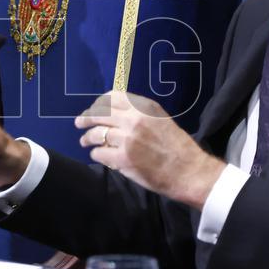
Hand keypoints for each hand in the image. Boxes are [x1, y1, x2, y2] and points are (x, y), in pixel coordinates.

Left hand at [75, 91, 224, 208]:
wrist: (189, 171)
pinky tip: (100, 156)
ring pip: (96, 134)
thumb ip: (139, 113)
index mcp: (144, 107)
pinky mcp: (123, 159)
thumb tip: (115, 110)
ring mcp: (127, 139)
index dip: (99, 103)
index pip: (112, 97)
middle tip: (79, 123)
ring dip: (87, 138)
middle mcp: (133, 119)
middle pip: (98, 114)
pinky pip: (99, 153)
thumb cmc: (177, 146)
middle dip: (85, 118)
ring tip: (85, 141)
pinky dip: (97, 154)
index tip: (94, 108)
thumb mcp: (160, 119)